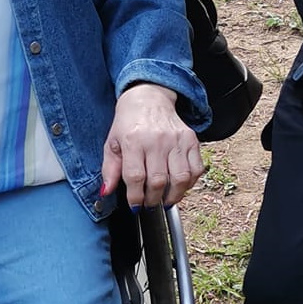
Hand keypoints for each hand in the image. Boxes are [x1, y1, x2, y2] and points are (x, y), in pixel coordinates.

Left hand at [101, 83, 202, 206]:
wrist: (148, 98)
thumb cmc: (129, 122)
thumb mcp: (112, 143)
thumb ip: (109, 169)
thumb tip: (106, 192)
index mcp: (133, 140)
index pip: (135, 177)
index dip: (135, 197)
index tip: (135, 205)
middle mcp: (156, 140)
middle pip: (158, 181)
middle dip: (153, 200)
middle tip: (149, 204)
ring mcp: (176, 139)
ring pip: (180, 178)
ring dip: (173, 196)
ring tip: (165, 200)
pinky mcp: (190, 139)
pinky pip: (196, 169)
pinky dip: (190, 183)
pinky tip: (179, 186)